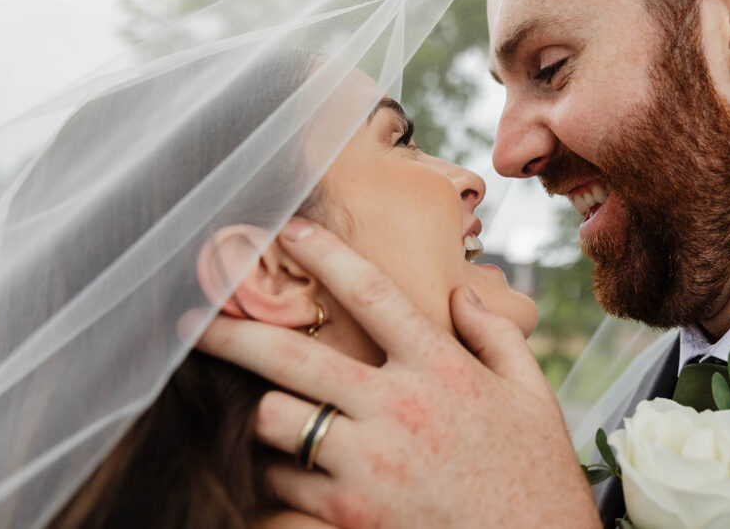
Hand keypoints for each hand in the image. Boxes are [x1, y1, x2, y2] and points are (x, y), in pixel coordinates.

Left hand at [198, 222, 599, 528]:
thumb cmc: (535, 473)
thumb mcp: (532, 393)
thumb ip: (496, 335)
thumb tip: (461, 294)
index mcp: (441, 367)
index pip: (372, 293)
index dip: (324, 254)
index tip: (286, 230)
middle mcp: (396, 406)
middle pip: (292, 355)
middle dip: (233, 331)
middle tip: (193, 320)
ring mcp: (368, 463)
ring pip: (275, 420)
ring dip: (264, 412)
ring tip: (265, 408)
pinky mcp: (349, 514)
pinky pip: (284, 483)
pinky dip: (280, 473)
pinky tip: (291, 468)